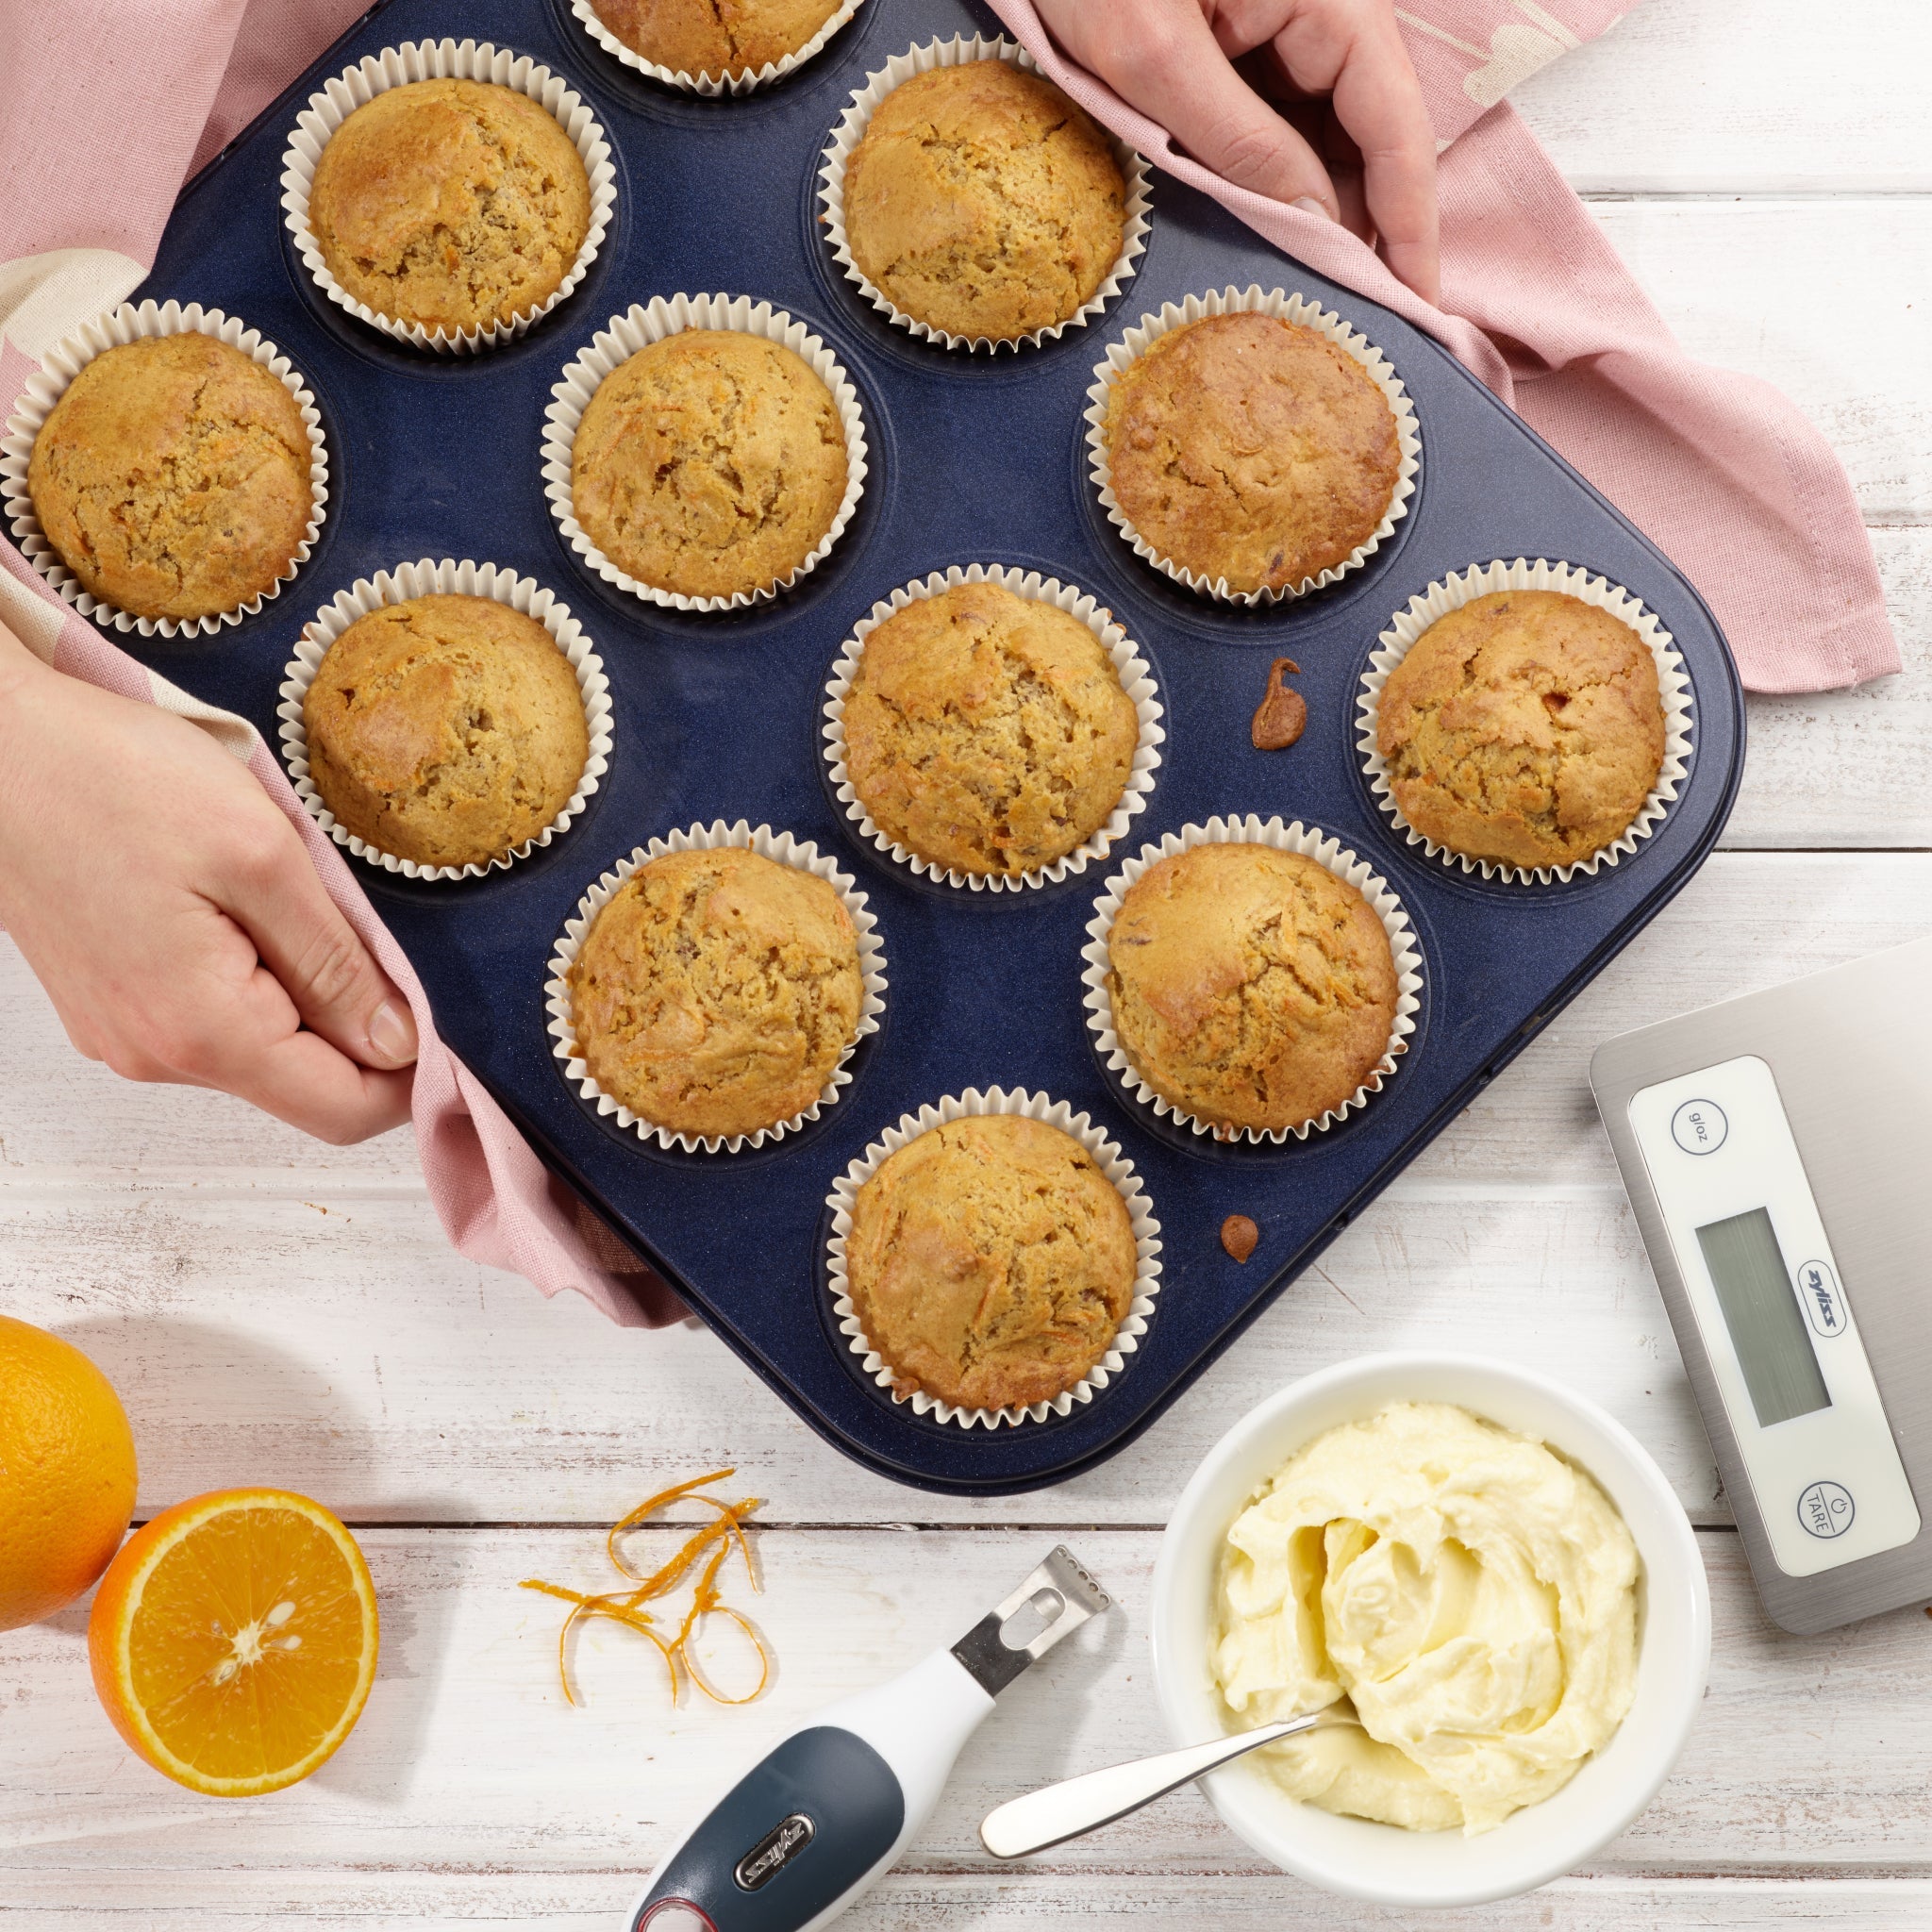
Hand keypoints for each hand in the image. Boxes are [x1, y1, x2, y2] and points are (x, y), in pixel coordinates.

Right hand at [0, 622, 416, 1143]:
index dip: (414, 1077)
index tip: (449, 1017)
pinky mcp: (111, 1004)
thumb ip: (336, 961)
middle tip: (370, 927)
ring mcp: (127, 1033)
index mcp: (205, 1030)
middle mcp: (159, 1055)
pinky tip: (241, 902)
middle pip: (306, 1084)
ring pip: (261, 1048)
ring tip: (291, 896)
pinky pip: (213, 1016)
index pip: (345, 1111)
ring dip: (304, 991)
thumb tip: (398, 1039)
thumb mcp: (262, 856)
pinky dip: (254, 976)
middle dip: (361, 1024)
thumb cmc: (112, 780)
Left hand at [1032, 0, 1439, 302]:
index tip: (1416, 302)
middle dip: (1364, 223)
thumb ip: (1239, 142)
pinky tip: (1263, 232)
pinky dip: (1274, 177)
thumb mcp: (1152, 57)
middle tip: (1356, 317)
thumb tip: (1316, 222)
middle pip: (1370, 132)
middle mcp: (1323, 6)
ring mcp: (1284, 21)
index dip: (1410, 221)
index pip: (1396, 123)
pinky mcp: (1242, 36)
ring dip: (1316, 208)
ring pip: (1325, 131)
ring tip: (1310, 290)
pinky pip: (1278, 117)